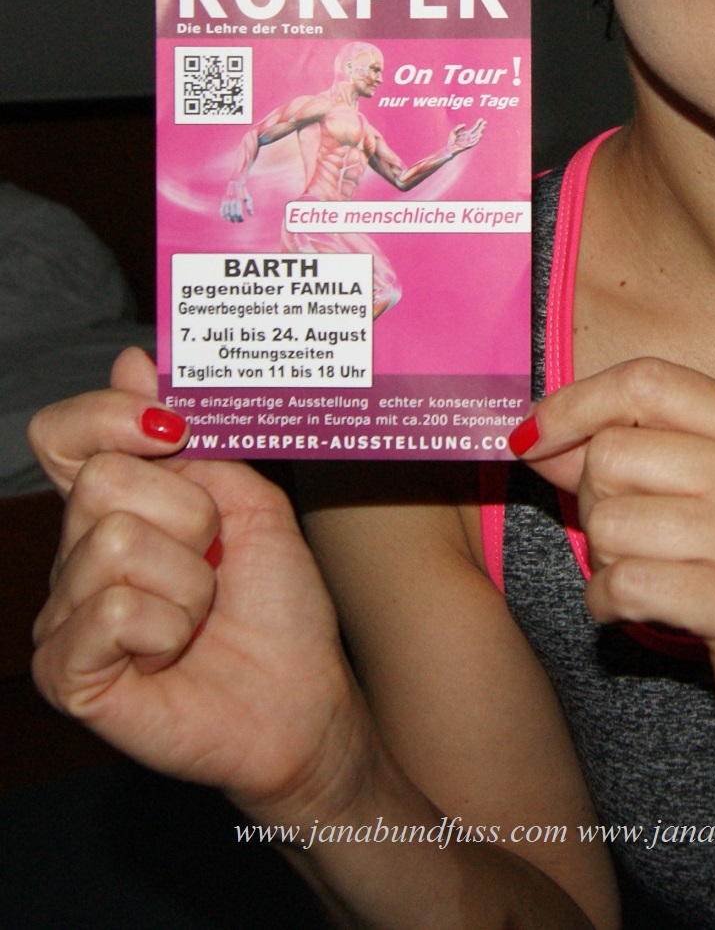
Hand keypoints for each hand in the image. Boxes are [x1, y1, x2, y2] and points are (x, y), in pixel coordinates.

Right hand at [29, 349, 366, 819]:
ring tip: (202, 612)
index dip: (109, 416)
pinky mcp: (67, 673)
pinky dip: (169, 627)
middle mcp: (76, 553)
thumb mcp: (250, 501)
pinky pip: (113, 611)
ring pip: (115, 543)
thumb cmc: (279, 603)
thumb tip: (132, 362)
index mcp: (116, 504)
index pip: (63, 433)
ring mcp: (64, 614)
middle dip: (188, 514)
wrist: (305, 698)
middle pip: (101, 481)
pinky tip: (174, 652)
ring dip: (190, 579)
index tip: (174, 429)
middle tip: (214, 559)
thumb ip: (193, 439)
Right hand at [220, 177, 252, 222]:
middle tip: (238, 221)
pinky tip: (226, 219)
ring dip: (229, 218)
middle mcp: (231, 200)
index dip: (240, 217)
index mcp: (238, 199)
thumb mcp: (248, 198)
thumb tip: (251, 214)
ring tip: (232, 221)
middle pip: (232, 213)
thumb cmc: (243, 192)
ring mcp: (226, 200)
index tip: (242, 220)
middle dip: (235, 219)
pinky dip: (222, 215)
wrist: (235, 183)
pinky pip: (221, 209)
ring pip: (226, 212)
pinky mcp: (223, 200)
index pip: (238, 211)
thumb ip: (249, 206)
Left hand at [447, 119, 485, 154]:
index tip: (481, 119)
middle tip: (485, 122)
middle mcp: (470, 137)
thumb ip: (458, 127)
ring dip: (480, 131)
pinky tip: (480, 135)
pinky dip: (477, 139)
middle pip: (477, 131)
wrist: (450, 148)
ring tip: (483, 127)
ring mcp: (469, 141)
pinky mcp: (468, 146)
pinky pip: (474, 142)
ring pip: (477, 136)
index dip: (478, 123)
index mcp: (467, 133)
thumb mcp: (454, 131)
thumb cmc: (451, 140)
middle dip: (481, 126)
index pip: (474, 128)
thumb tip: (465, 125)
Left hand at [517, 358, 714, 740]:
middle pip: (614, 454)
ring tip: (641, 570)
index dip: (575, 403)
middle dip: (594, 498)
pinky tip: (629, 606)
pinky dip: (605, 600)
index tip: (531, 436)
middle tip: (628, 532)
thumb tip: (533, 432)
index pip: (649, 382)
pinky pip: (623, 584)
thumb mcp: (704, 485)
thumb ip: (625, 449)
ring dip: (602, 557)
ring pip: (609, 522)